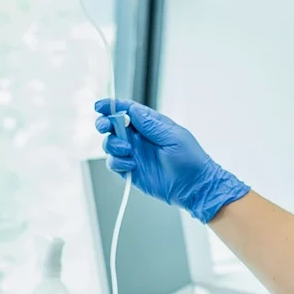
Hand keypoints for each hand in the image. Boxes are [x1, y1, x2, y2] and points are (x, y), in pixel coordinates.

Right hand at [95, 98, 248, 223]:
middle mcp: (139, 138)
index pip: (127, 111)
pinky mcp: (130, 170)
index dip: (112, 106)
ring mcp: (133, 154)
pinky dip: (117, 162)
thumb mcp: (173, 136)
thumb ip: (150, 124)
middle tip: (105, 126)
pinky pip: (113, 163)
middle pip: (113, 126)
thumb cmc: (190, 159)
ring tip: (127, 151)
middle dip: (105, 124)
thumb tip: (132, 109)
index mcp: (150, 125)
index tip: (100, 106)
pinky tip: (131, 165)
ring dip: (113, 144)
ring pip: (110, 144)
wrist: (193, 187)